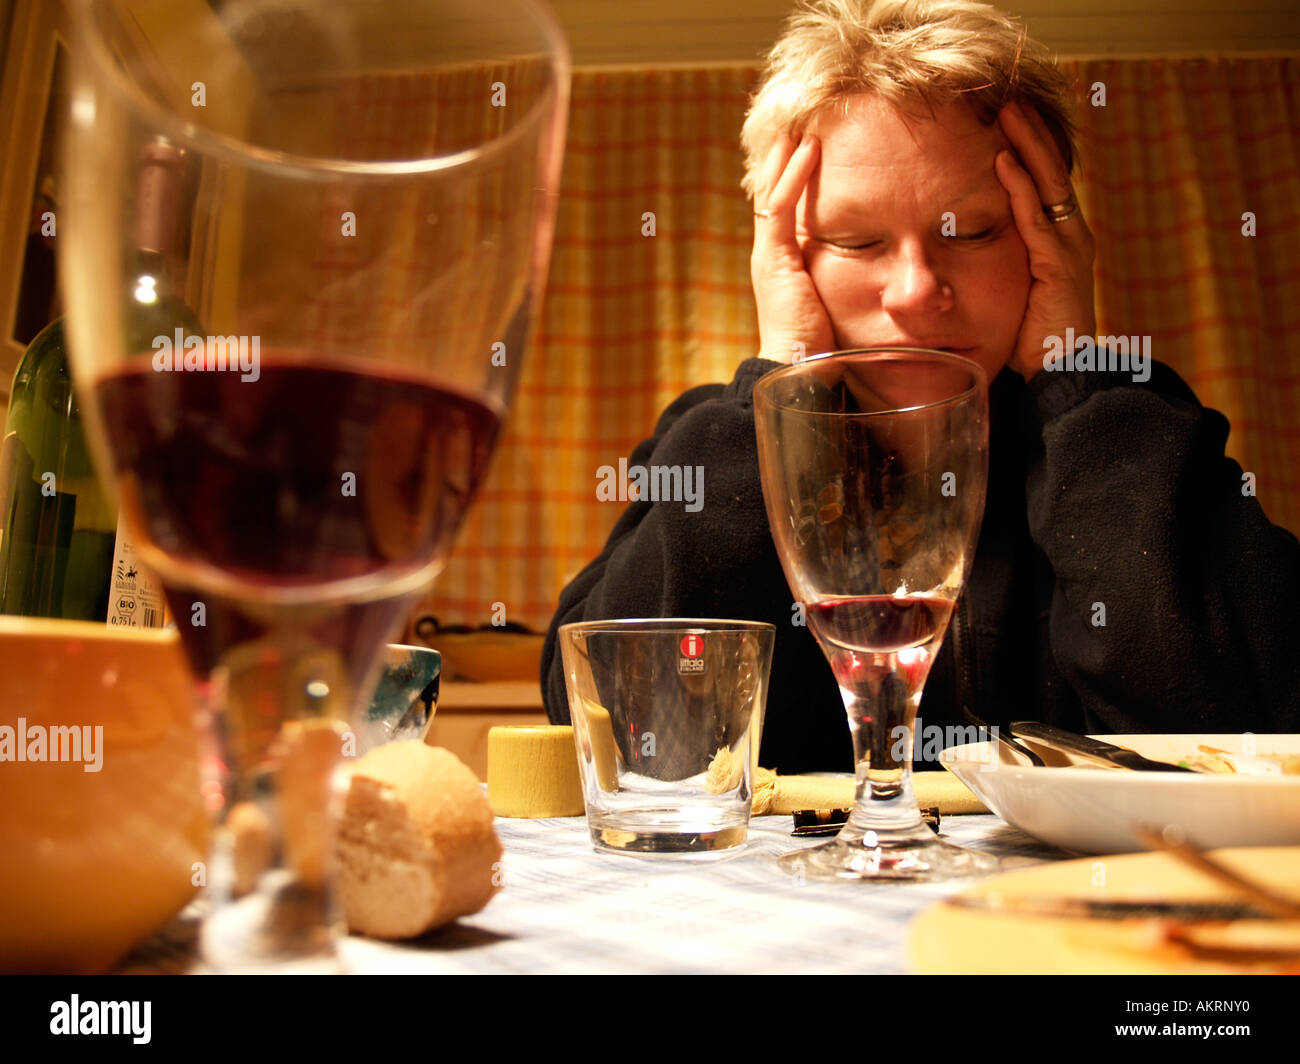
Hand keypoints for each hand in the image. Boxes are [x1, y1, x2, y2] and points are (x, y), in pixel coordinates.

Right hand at [750, 133, 836, 363]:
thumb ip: (851, 283)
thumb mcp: (839, 305)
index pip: (783, 206)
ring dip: (788, 152)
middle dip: (785, 154)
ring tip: (804, 118)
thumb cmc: (824, 348)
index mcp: (782, 263)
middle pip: (771, 189)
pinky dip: (794, 175)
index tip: (813, 142)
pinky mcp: (774, 258)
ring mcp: (769, 253)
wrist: (799, 372)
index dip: (794, 174)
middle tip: (802, 116)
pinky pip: (780, 206)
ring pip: (772, 189)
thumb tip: (888, 269)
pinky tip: (809, 148)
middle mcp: (770, 253)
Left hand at [994, 102, 1096, 380]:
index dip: (1029, 150)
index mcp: (1060, 242)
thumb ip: (997, 267)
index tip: (1007, 120)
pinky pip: (1036, 217)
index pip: (1044, 184)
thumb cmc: (1032, 341)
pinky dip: (1020, 187)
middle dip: (1030, 135)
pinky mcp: (1059, 264)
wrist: (1061, 376)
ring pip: (1047, 184)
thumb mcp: (1012, 294)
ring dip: (1026, 146)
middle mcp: (1070, 237)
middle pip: (1050, 172)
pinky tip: (1003, 162)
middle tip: (1008, 99)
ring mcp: (1069, 248)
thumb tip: (956, 250)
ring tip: (1008, 113)